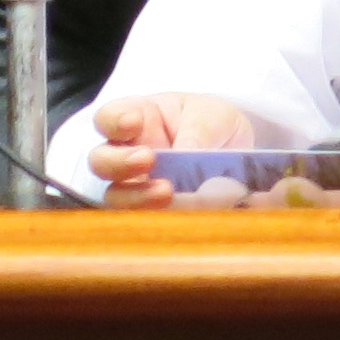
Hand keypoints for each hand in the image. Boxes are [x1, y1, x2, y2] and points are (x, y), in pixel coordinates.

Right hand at [83, 92, 256, 208]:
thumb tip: (187, 154)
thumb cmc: (215, 125)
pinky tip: (178, 214)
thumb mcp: (212, 115)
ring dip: (136, 196)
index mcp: (138, 119)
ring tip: (167, 192)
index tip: (132, 123)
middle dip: (118, 162)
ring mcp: (139, 188)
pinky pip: (143, 223)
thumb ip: (198, 131)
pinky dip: (157, 221)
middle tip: (147, 159)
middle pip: (101, 161)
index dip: (112, 122)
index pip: (108, 118)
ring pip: (116, 198)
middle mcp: (129, 154)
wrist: (239, 156)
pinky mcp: (155, 215)